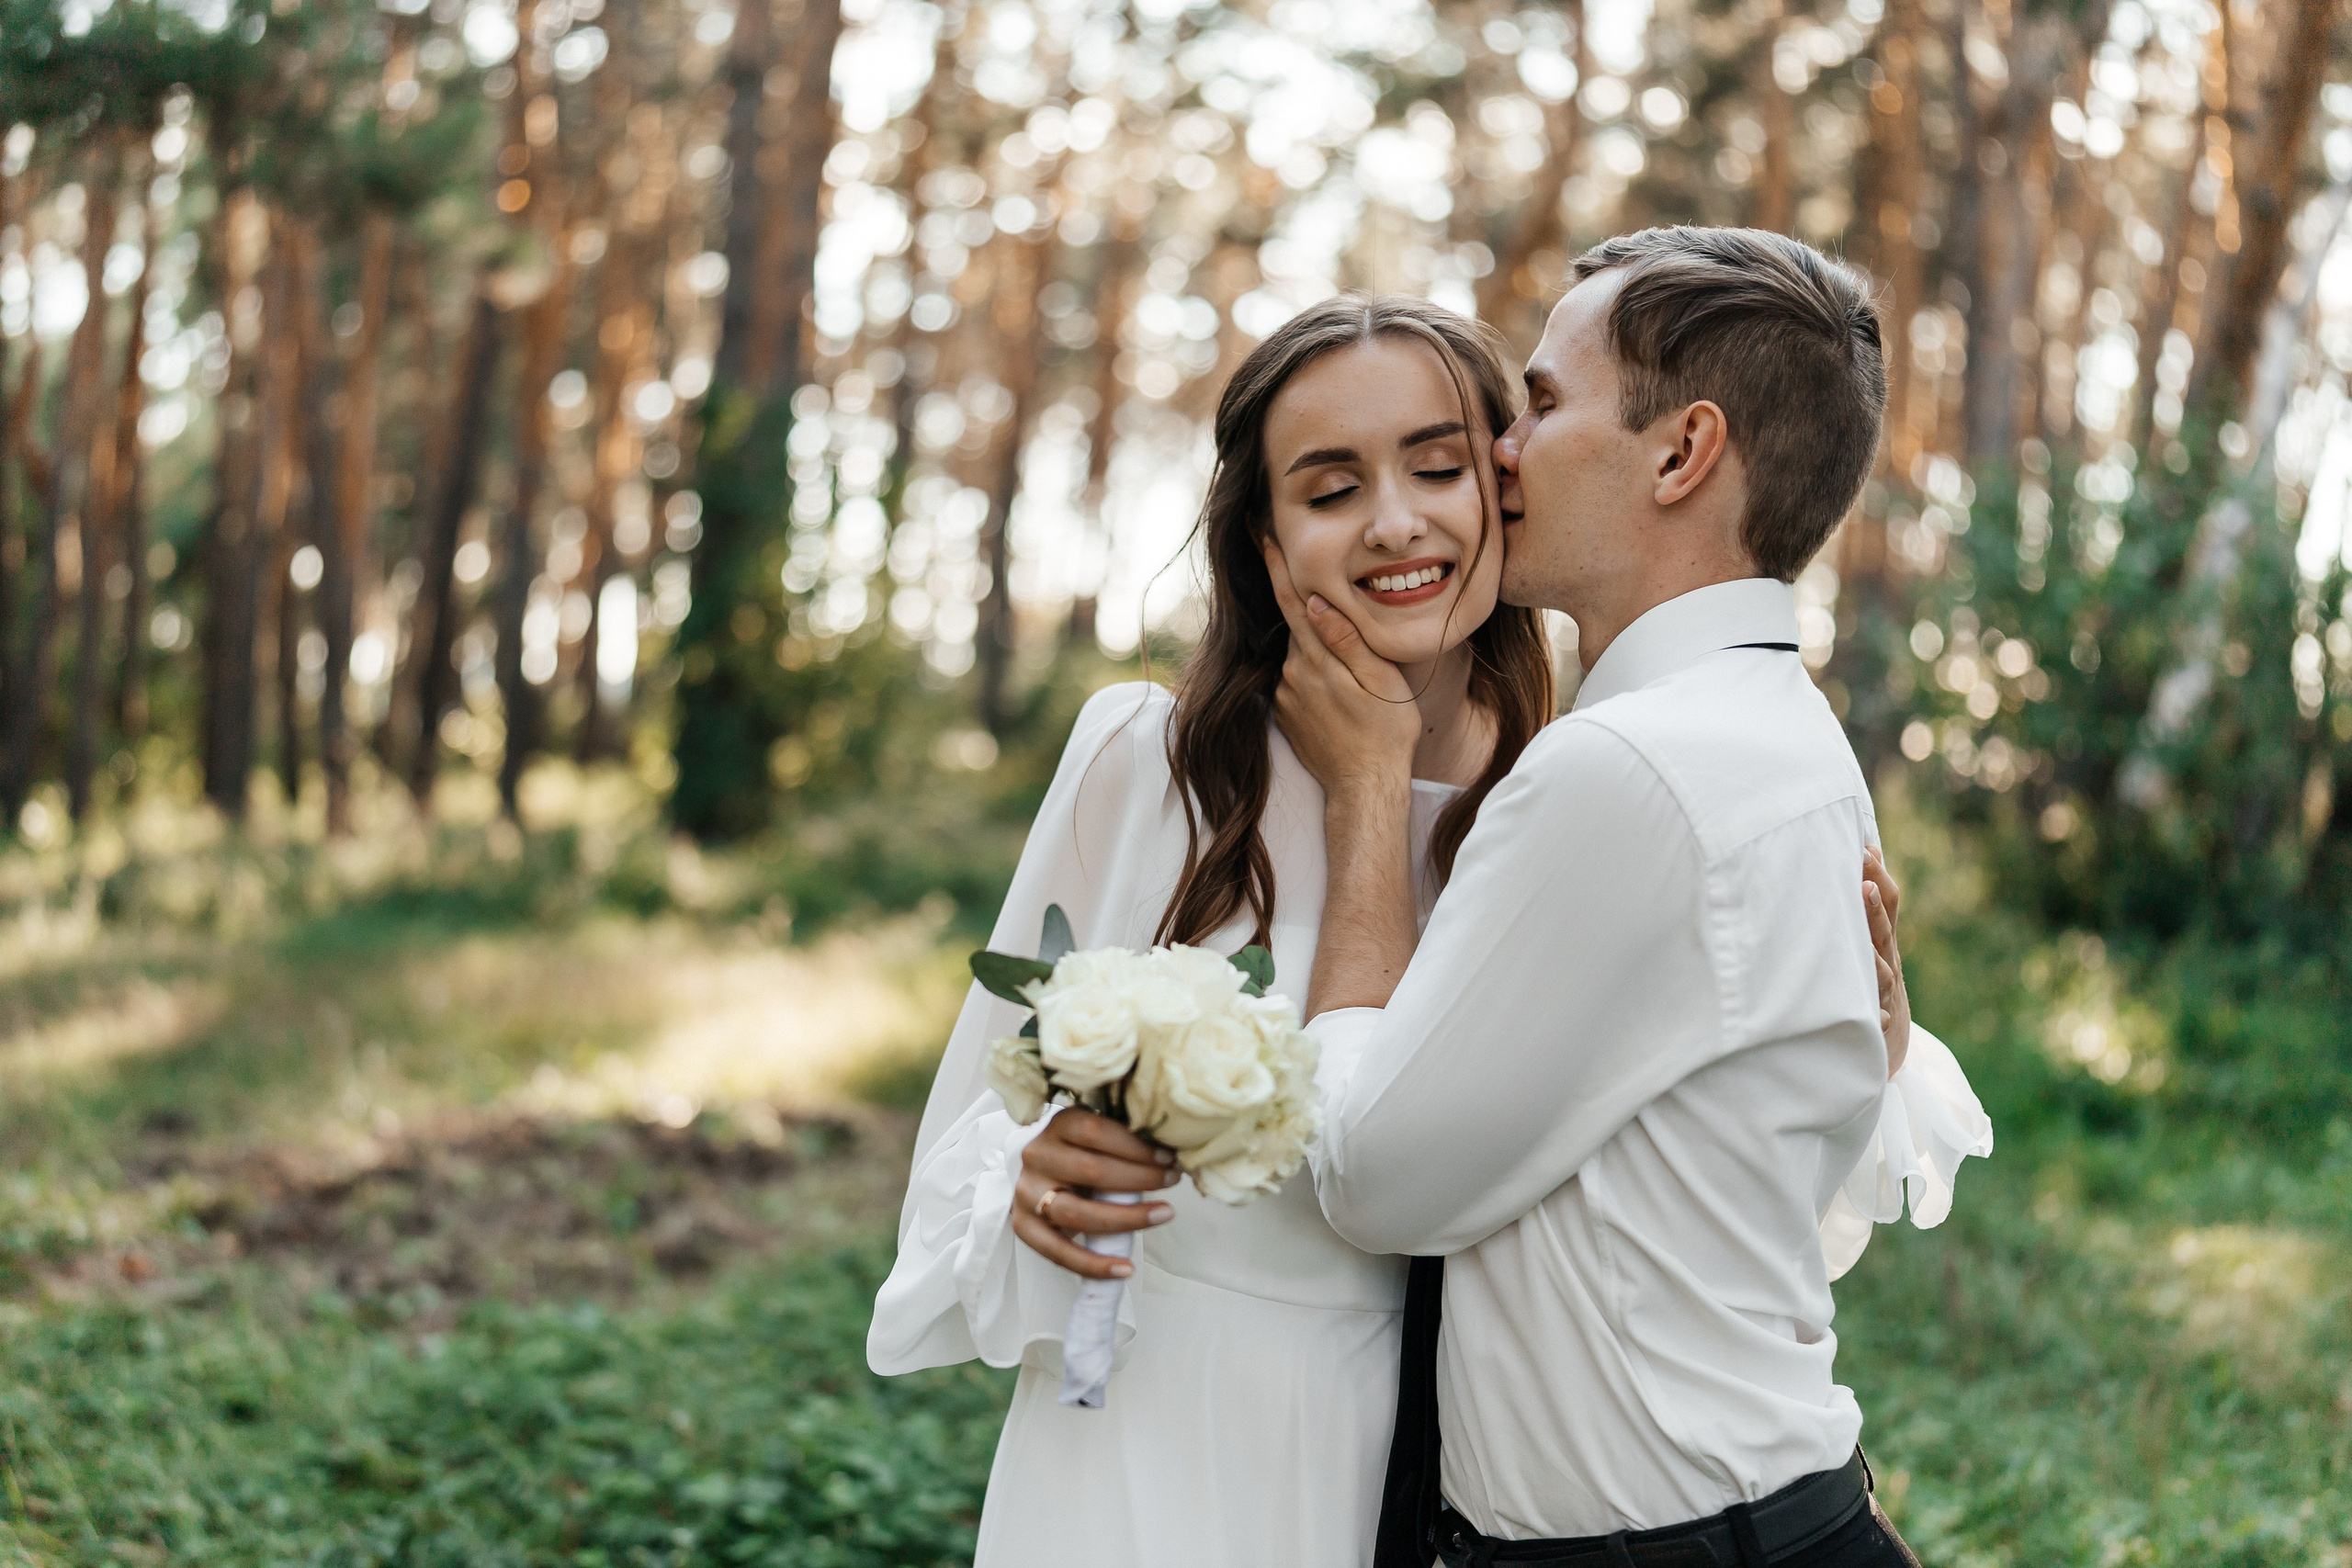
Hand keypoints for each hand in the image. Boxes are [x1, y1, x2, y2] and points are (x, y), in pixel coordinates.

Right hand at [1012, 1108, 1181, 1280]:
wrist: (1037, 1174)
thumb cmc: (1080, 1153)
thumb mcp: (1096, 1138)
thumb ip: (1123, 1141)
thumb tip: (1173, 1154)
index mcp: (1058, 1126)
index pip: (1096, 1131)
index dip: (1135, 1146)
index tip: (1169, 1157)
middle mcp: (1037, 1156)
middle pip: (1091, 1170)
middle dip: (1140, 1178)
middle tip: (1173, 1180)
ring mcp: (1027, 1193)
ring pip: (1077, 1213)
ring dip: (1127, 1219)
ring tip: (1164, 1215)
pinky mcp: (1023, 1226)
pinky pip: (1059, 1253)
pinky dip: (1094, 1265)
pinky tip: (1126, 1269)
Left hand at [1261, 536, 1419, 803]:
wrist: (1364, 789)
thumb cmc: (1386, 732)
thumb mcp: (1379, 680)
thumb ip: (1346, 638)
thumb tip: (1315, 601)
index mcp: (1316, 658)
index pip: (1292, 601)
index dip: (1277, 565)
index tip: (1261, 533)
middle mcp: (1292, 674)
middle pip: (1299, 629)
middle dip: (1313, 618)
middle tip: (1343, 633)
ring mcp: (1286, 697)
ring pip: (1301, 658)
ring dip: (1319, 658)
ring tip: (1353, 683)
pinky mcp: (1286, 716)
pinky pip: (1298, 684)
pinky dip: (1315, 682)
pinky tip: (1341, 702)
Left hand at [1864, 847, 1909, 1078]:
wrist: (1890, 1038)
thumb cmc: (1871, 977)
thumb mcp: (1871, 940)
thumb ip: (1865, 902)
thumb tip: (1863, 849)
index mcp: (1882, 939)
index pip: (1886, 902)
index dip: (1878, 876)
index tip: (1865, 851)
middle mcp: (1887, 962)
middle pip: (1884, 932)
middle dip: (1874, 909)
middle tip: (1863, 886)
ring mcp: (1883, 993)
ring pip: (1881, 975)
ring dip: (1873, 960)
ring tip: (1864, 947)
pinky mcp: (1877, 1024)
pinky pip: (1876, 1022)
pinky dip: (1875, 1020)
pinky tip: (1873, 1017)